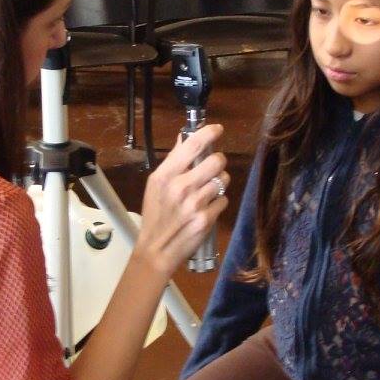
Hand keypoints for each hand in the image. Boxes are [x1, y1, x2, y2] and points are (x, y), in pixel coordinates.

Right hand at [133, 125, 229, 279]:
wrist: (156, 250)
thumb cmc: (156, 215)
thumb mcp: (155, 185)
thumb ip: (172, 161)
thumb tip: (184, 137)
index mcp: (165, 175)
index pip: (193, 145)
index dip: (209, 133)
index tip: (217, 129)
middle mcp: (181, 187)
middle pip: (216, 160)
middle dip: (218, 162)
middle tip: (212, 168)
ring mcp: (195, 203)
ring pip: (223, 180)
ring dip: (219, 184)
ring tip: (206, 192)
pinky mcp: (206, 218)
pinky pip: (223, 200)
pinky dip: (218, 203)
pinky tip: (206, 209)